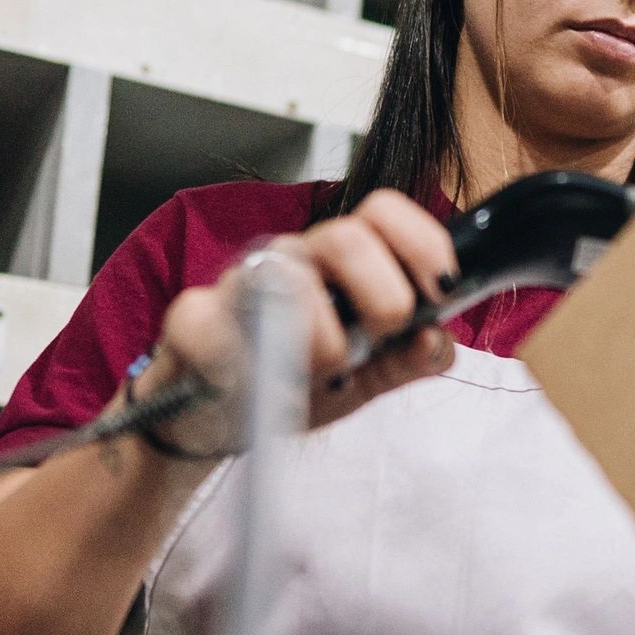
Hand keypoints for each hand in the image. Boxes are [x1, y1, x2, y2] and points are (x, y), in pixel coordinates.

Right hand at [139, 189, 459, 453]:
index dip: (421, 242)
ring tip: (324, 376)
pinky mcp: (191, 319)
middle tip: (381, 339)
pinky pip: (212, 320)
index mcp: (337, 263)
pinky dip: (245, 362)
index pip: (382, 213)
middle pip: (344, 236)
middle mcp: (290, 260)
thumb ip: (409, 359)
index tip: (443, 290)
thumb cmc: (292, 385)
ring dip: (322, 338)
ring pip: (285, 276)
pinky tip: (260, 389)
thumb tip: (439, 342)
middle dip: (382, 295)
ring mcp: (238, 284)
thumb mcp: (366, 379)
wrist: (214, 421)